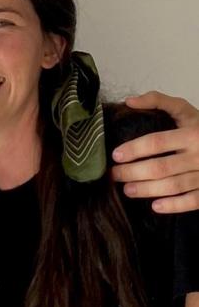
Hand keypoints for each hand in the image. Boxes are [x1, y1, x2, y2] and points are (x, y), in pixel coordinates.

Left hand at [111, 91, 198, 212]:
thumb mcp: (183, 109)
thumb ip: (157, 100)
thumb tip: (129, 101)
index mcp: (191, 134)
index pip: (157, 142)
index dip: (134, 149)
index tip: (116, 155)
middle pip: (161, 167)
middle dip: (133, 172)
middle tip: (115, 175)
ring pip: (173, 186)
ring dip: (147, 190)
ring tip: (127, 190)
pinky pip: (193, 201)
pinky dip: (174, 206)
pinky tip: (156, 206)